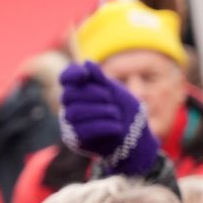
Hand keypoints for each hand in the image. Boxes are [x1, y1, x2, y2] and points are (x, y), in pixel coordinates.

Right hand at [58, 61, 158, 176]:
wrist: (136, 139)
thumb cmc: (126, 112)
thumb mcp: (117, 92)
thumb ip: (101, 79)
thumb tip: (86, 63)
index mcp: (80, 91)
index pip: (66, 78)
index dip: (71, 74)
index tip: (84, 75)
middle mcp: (70, 106)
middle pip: (69, 94)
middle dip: (93, 94)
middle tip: (110, 99)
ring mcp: (70, 123)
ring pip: (74, 112)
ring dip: (100, 111)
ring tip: (116, 115)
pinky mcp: (75, 140)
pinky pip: (83, 130)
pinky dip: (104, 126)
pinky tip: (117, 127)